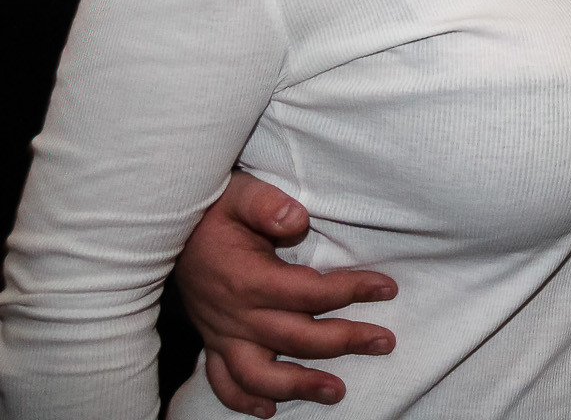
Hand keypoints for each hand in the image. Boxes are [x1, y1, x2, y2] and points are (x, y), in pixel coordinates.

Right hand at [172, 171, 398, 416]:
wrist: (163, 230)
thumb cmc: (212, 210)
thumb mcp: (240, 193)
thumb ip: (267, 204)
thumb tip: (298, 220)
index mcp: (248, 279)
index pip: (310, 292)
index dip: (351, 290)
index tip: (387, 288)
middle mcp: (235, 314)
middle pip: (296, 337)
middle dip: (345, 341)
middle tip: (385, 342)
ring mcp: (222, 333)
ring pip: (259, 374)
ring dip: (298, 387)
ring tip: (337, 392)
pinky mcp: (212, 341)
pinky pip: (224, 381)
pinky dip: (245, 400)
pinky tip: (269, 410)